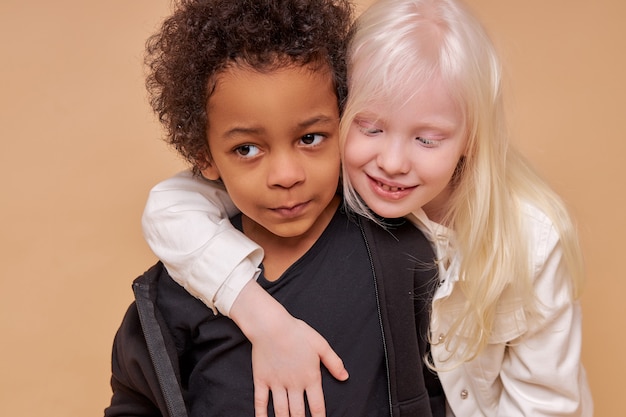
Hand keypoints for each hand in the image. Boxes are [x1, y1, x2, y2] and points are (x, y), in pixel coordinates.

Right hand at [230, 281, 347, 416]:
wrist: (271, 326)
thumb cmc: (297, 332)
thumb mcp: (321, 345)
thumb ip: (334, 362)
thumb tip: (345, 377)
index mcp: (310, 377)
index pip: (317, 406)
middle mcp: (294, 384)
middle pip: (298, 412)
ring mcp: (276, 384)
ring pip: (281, 411)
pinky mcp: (261, 380)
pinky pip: (260, 401)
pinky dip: (261, 414)